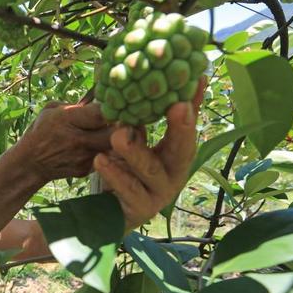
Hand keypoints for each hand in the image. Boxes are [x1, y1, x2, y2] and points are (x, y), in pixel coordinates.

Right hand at [15, 100, 112, 182]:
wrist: (31, 163)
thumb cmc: (42, 130)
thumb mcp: (52, 109)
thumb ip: (76, 106)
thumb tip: (99, 100)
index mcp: (66, 120)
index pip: (100, 113)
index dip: (111, 108)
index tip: (112, 105)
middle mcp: (77, 140)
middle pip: (114, 133)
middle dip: (119, 125)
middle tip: (119, 120)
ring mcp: (82, 158)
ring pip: (112, 146)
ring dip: (113, 138)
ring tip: (108, 131)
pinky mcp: (86, 170)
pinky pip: (104, 156)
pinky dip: (104, 149)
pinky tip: (96, 145)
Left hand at [93, 77, 205, 230]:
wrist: (112, 213)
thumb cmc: (131, 171)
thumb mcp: (144, 141)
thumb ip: (158, 117)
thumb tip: (184, 80)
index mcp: (178, 157)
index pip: (189, 131)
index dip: (192, 112)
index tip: (189, 92)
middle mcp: (174, 176)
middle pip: (182, 152)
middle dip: (180, 129)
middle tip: (176, 105)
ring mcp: (158, 195)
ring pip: (150, 171)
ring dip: (136, 150)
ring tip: (119, 134)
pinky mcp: (139, 210)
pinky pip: (127, 190)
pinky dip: (114, 174)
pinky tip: (100, 159)